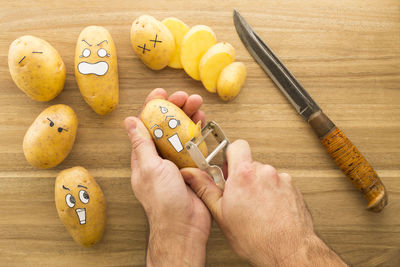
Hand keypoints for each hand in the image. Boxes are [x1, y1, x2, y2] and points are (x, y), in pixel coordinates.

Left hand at [124, 88, 209, 266]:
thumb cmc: (163, 202)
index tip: (161, 93)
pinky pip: (196, 146)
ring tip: (198, 106)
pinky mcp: (193, 167)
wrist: (184, 226)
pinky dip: (200, 133)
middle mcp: (160, 157)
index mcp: (145, 156)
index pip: (146, 124)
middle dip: (176, 108)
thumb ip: (141, 144)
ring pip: (183, 133)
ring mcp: (177, 162)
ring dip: (190, 117)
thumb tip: (130, 122)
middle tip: (186, 97)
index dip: (153, 106)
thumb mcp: (149, 168)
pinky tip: (204, 124)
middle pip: (167, 125)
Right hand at [181, 140, 345, 265]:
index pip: (236, 146)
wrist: (288, 251)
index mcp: (244, 174)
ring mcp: (281, 180)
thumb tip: (192, 175)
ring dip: (258, 186)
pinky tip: (267, 210)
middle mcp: (264, 172)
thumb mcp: (221, 214)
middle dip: (242, 176)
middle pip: (249, 163)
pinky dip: (272, 193)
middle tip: (237, 195)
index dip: (229, 155)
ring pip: (264, 175)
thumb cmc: (257, 238)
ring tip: (254, 207)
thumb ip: (205, 189)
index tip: (226, 168)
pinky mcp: (293, 188)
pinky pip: (278, 184)